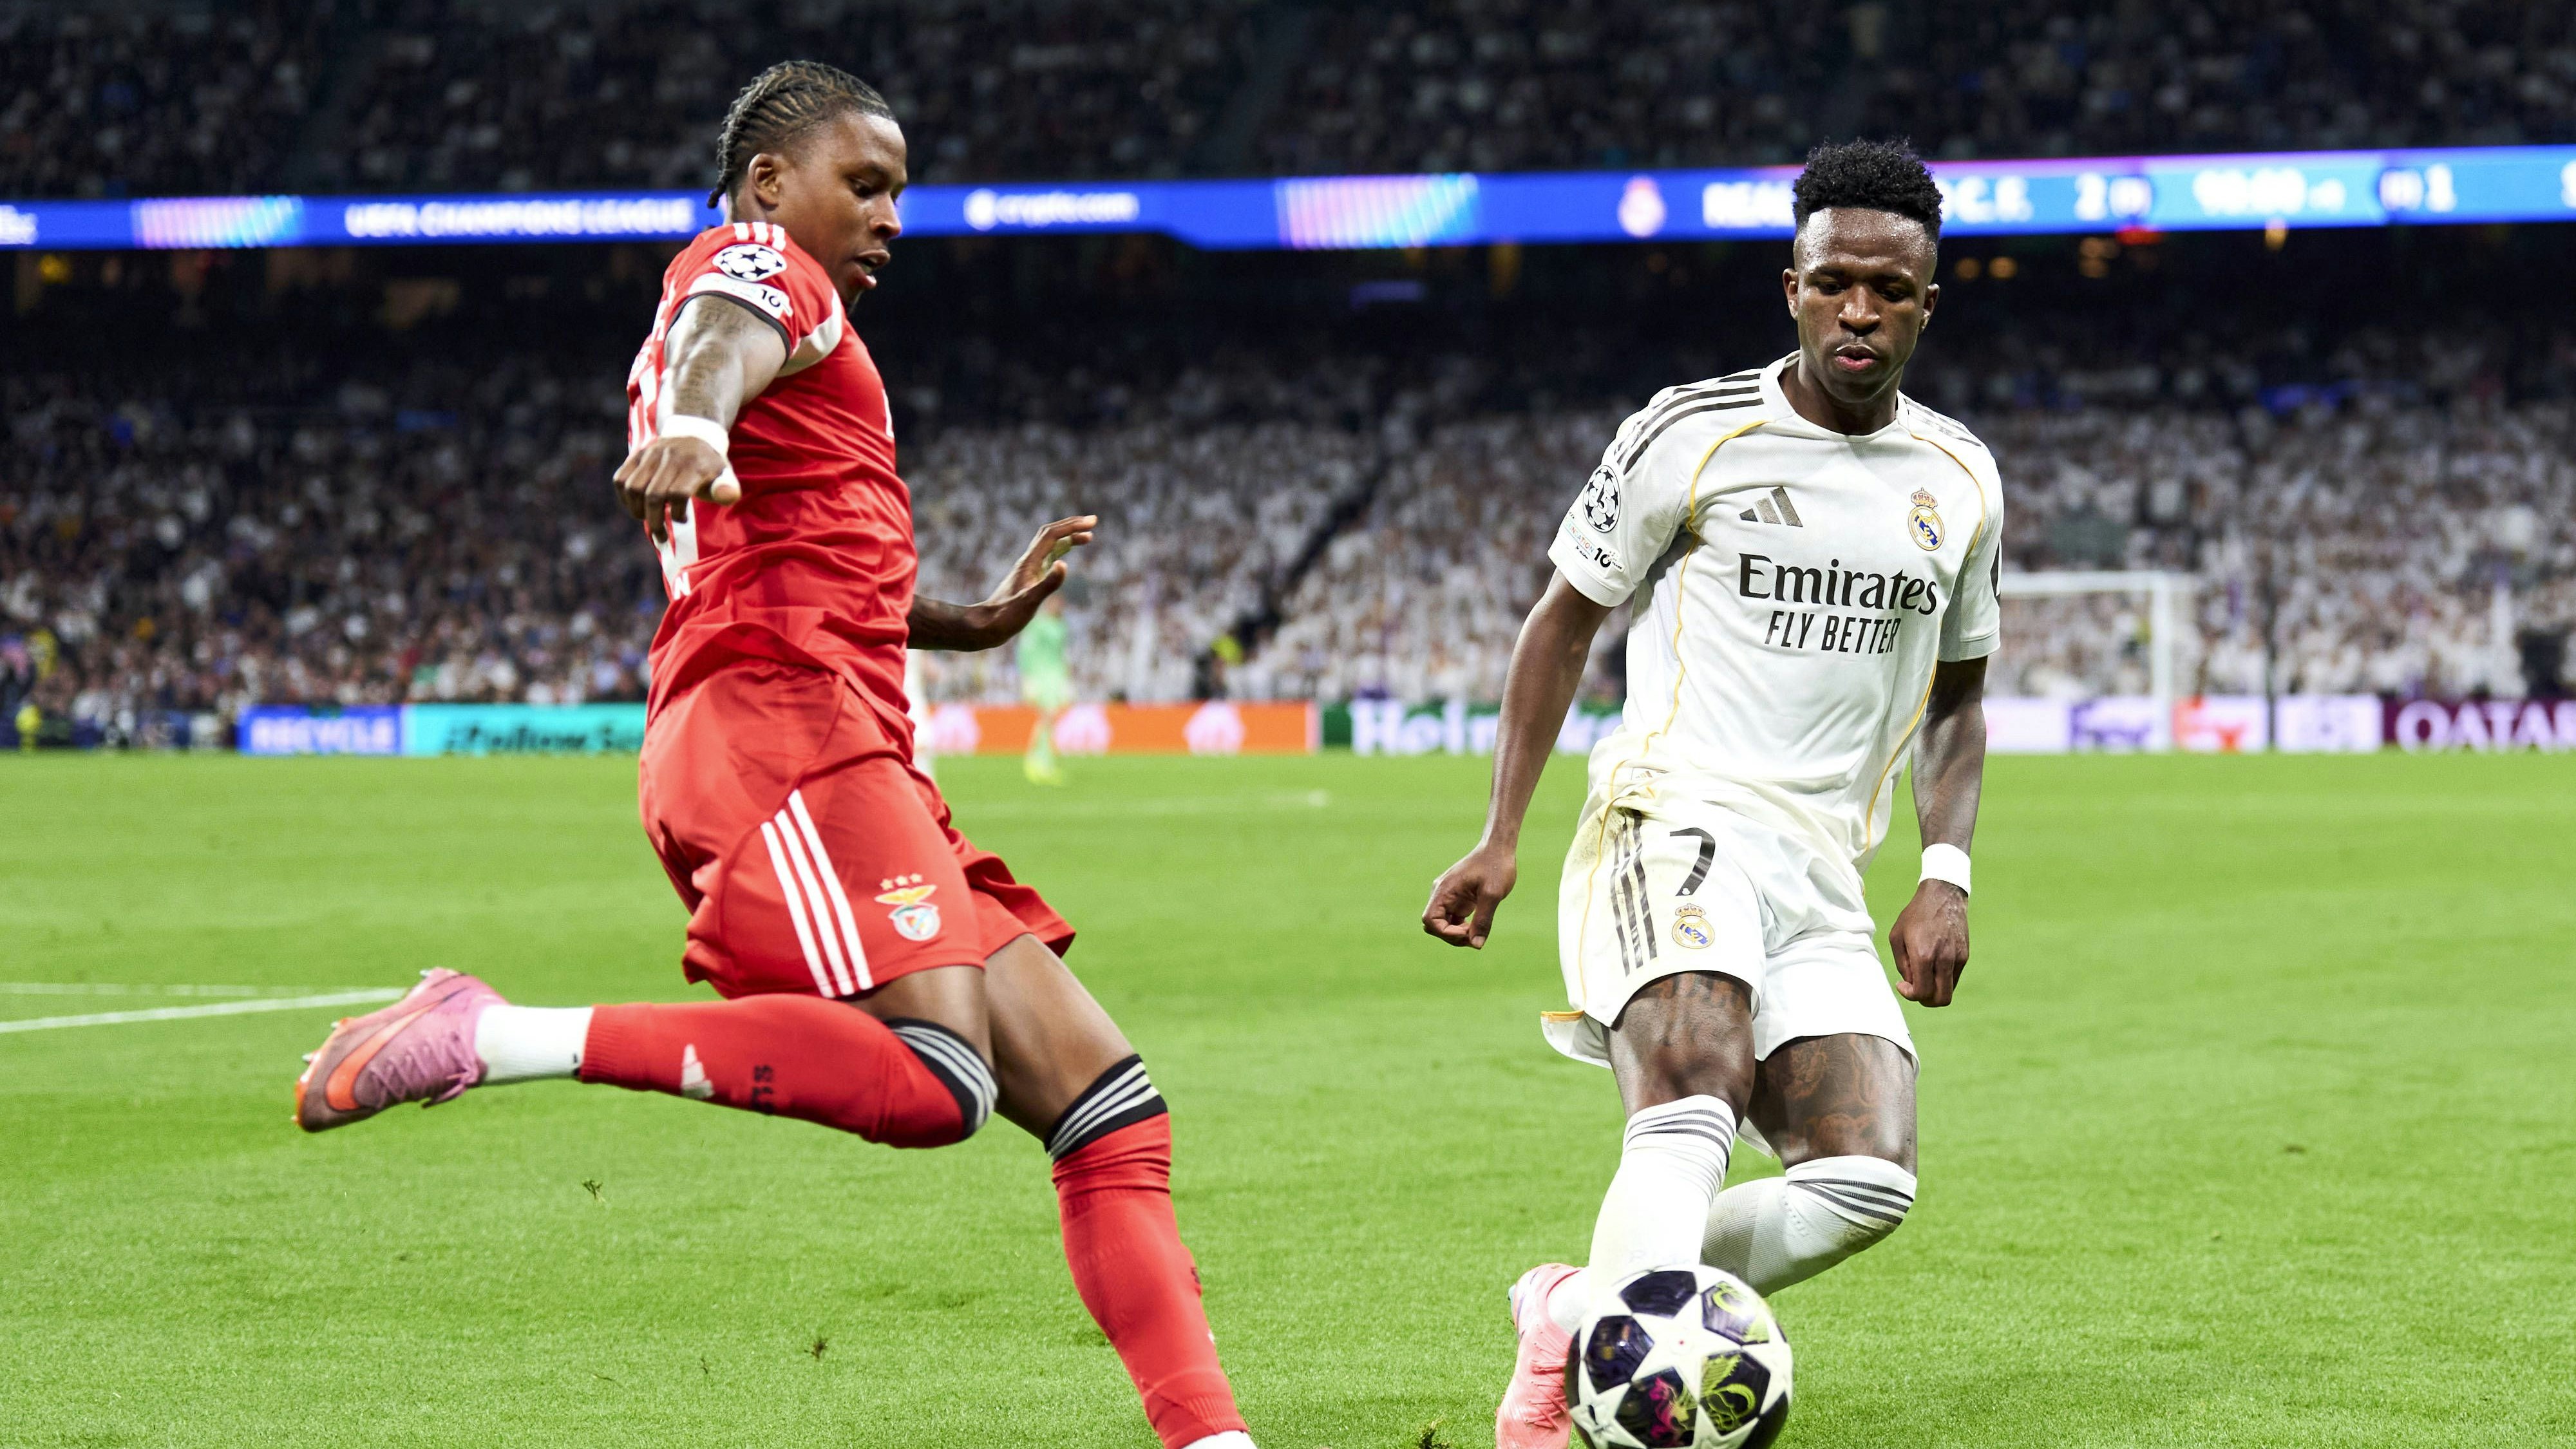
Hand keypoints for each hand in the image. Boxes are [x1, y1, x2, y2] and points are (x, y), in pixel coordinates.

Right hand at [613, 435, 739, 544]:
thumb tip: (727, 495)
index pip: (678, 493)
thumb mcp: (725, 476)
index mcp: (694, 464)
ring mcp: (650, 453)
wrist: (695, 435)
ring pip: (633, 488)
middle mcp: (670, 456)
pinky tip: (637, 507)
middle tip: (660, 536)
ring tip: (648, 519)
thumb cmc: (710, 467)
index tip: (682, 520)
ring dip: (637, 510)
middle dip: (655, 521)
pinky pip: (620, 479)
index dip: (677, 514)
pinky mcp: (636, 454)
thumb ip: (727, 488)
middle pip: (653, 495)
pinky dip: (625, 498)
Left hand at [965, 515, 1095, 646]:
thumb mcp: (1029, 602)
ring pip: (1049, 545)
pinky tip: (1066, 558)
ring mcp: (1028, 569)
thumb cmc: (1006, 616)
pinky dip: (1060, 551)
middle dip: (1071, 525)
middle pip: (1050, 534)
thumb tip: (1064, 564)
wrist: (986, 626)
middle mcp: (1028, 561)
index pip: (1052, 535)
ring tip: (1088, 537)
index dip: (1072, 526)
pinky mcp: (1028, 579)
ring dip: (1068, 537)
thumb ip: (1048, 584)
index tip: (1092, 523)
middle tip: (1093, 522)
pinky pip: (1046, 558)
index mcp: (1029, 562)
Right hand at [1423, 840, 1517, 948]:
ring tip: (1477, 933)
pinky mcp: (1458, 899)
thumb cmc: (1495, 866)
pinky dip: (1462, 928)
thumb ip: (1483, 920)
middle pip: (1434, 925)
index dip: (1445, 932)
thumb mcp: (1492, 894)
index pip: (1430, 919)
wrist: (1499, 848)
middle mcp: (1442, 893)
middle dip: (1451, 936)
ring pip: (1443, 924)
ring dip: (1457, 934)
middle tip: (1475, 935)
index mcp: (1444, 889)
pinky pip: (1453, 920)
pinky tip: (1477, 927)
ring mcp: (1449, 897)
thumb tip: (1476, 945)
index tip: (1467, 932)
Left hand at [1890, 880, 1968, 1006]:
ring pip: (1949, 991)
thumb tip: (1910, 983)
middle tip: (1915, 988)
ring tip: (1923, 975)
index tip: (1903, 984)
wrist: (1943, 896)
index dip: (1910, 995)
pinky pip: (1954, 978)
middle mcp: (1943, 959)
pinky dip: (1943, 979)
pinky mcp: (1965, 955)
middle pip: (1940, 999)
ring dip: (1934, 990)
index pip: (1922, 993)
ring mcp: (1957, 958)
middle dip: (1925, 1000)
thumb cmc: (1915, 915)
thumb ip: (1902, 964)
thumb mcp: (1897, 937)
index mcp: (1924, 955)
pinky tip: (1933, 966)